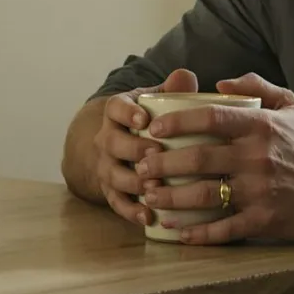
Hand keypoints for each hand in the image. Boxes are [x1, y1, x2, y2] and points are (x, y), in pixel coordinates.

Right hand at [92, 68, 198, 225]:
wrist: (117, 147)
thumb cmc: (148, 121)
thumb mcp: (154, 101)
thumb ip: (171, 89)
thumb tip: (187, 76)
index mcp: (118, 113)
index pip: (115, 108)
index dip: (128, 113)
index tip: (145, 119)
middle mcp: (107, 139)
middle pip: (113, 143)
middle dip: (134, 149)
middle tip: (156, 153)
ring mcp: (107, 166)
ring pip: (114, 175)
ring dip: (134, 182)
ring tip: (156, 186)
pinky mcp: (111, 191)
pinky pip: (116, 203)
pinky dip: (131, 211)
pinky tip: (149, 217)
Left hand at [136, 73, 293, 243]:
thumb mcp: (290, 106)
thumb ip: (256, 86)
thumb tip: (219, 83)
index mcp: (260, 126)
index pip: (211, 118)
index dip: (177, 121)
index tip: (152, 127)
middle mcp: (258, 157)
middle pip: (198, 159)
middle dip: (162, 163)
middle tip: (140, 166)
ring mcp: (260, 191)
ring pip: (204, 195)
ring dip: (170, 199)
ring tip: (148, 198)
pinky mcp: (265, 221)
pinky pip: (225, 228)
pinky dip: (199, 233)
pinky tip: (178, 232)